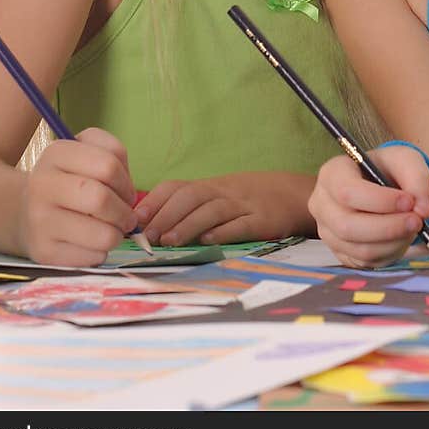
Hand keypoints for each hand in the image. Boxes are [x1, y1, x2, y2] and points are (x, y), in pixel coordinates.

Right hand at [17, 128, 138, 267]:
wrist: (23, 213)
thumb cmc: (68, 181)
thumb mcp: (86, 153)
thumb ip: (114, 158)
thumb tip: (129, 197)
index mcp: (56, 154)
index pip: (108, 165)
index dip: (126, 182)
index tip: (125, 192)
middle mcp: (42, 184)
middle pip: (101, 199)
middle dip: (124, 212)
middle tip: (127, 217)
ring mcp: (39, 220)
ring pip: (102, 234)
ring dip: (117, 235)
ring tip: (112, 230)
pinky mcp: (43, 252)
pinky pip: (92, 257)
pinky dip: (101, 252)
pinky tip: (92, 243)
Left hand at [134, 171, 314, 245]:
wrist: (291, 194)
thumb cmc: (247, 199)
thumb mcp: (219, 196)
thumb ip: (191, 207)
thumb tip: (151, 225)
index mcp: (209, 186)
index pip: (177, 187)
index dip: (156, 201)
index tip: (137, 218)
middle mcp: (223, 192)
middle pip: (191, 196)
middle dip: (166, 215)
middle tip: (149, 237)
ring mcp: (243, 205)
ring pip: (211, 210)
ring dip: (188, 225)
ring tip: (170, 242)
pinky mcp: (262, 220)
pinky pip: (241, 224)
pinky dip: (223, 231)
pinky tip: (208, 240)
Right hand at [308, 146, 428, 268]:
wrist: (385, 187)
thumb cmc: (390, 169)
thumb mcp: (406, 161)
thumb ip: (418, 180)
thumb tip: (423, 210)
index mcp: (331, 173)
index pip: (347, 192)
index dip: (379, 201)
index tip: (409, 202)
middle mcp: (322, 204)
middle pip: (348, 226)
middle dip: (388, 227)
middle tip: (417, 221)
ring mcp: (328, 232)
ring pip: (360, 249)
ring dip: (393, 242)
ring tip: (412, 227)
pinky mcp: (341, 253)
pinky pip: (366, 262)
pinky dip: (390, 253)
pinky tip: (400, 237)